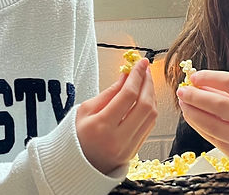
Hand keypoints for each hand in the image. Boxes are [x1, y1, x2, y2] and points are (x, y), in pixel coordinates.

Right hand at [77, 58, 157, 174]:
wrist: (76, 165)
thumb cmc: (77, 135)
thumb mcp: (85, 110)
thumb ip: (109, 93)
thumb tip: (127, 76)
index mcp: (101, 126)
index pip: (127, 96)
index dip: (137, 76)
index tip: (140, 63)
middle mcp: (118, 139)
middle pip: (144, 105)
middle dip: (147, 83)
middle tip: (145, 69)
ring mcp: (128, 147)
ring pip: (151, 116)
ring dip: (151, 95)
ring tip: (145, 82)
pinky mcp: (134, 151)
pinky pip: (149, 126)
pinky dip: (150, 109)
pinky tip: (145, 99)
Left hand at [176, 70, 228, 180]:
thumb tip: (202, 84)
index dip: (210, 78)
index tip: (195, 76)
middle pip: (221, 105)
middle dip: (196, 96)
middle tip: (182, 90)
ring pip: (214, 125)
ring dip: (193, 113)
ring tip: (184, 104)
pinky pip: (214, 139)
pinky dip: (199, 127)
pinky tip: (192, 118)